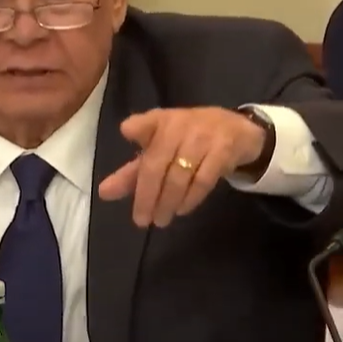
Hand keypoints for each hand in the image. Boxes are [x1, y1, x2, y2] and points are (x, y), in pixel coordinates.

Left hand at [99, 107, 265, 227]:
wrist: (238, 129)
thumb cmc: (189, 139)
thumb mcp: (161, 148)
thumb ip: (133, 171)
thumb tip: (104, 193)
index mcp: (160, 121)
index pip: (145, 123)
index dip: (137, 127)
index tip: (126, 132)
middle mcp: (180, 126)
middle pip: (157, 164)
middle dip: (147, 195)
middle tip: (141, 220)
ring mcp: (203, 137)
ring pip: (180, 175)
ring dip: (168, 202)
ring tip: (160, 220)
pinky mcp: (224, 151)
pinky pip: (204, 180)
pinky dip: (191, 198)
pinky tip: (182, 210)